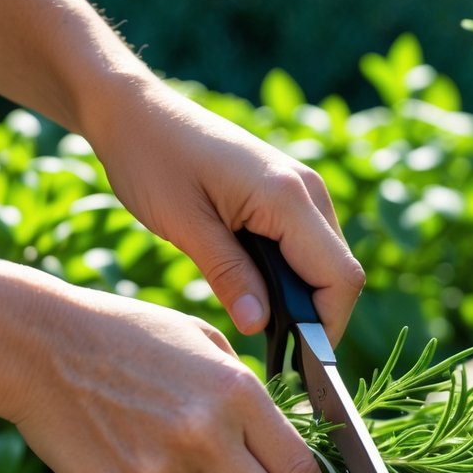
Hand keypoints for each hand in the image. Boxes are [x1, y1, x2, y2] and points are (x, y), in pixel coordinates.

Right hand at [0, 262, 324, 472]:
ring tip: (163, 437)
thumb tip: (287, 449)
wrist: (42, 345)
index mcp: (236, 395)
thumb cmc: (133, 337)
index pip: (299, 470)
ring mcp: (156, 471)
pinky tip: (127, 441)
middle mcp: (203, 437)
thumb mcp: (206, 345)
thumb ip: (251, 398)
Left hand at [86, 75, 364, 344]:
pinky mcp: (288, 192)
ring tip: (258, 322)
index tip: (294, 362)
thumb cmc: (150, 159)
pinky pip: (309, 246)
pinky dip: (293, 277)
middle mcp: (307, 189)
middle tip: (272, 353)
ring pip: (327, 262)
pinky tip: (255, 291)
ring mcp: (302, 188)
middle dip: (316, 318)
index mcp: (287, 196)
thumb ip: (228, 275)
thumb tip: (262, 327)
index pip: (339, 278)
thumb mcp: (183, 225)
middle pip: (340, 274)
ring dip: (303, 298)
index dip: (326, 327)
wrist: (133, 109)